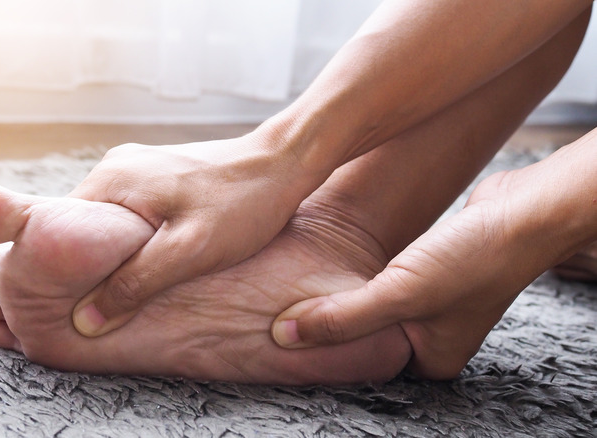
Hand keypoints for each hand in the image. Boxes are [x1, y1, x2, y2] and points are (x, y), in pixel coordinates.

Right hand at [70, 130, 319, 336]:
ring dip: (116, 254)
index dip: (62, 274)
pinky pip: (131, 213)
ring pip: (109, 224)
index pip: (56, 234)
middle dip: (90, 266)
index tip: (73, 305)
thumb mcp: (189, 251)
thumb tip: (84, 321)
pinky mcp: (159, 174)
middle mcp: (116, 167)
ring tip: (135, 284)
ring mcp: (138, 167)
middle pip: (81, 230)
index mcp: (111, 180)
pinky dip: (135, 238)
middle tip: (109, 303)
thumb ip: (135, 284)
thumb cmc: (244, 204)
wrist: (286, 162)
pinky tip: (157, 258)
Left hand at [273, 146, 596, 378]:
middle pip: (362, 332)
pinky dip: (363, 270)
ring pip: (370, 302)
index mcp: (429, 359)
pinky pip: (383, 278)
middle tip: (286, 299)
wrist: (525, 212)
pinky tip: (338, 257)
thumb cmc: (474, 259)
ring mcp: (431, 304)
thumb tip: (284, 335)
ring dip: (344, 288)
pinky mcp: (429, 273)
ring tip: (304, 277)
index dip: (323, 342)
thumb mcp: (400, 294)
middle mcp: (430, 336)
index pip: (360, 361)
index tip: (283, 324)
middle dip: (330, 314)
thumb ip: (340, 318)